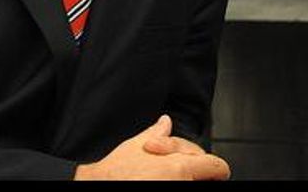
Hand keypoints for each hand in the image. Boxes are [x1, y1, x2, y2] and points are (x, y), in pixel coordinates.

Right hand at [74, 114, 230, 179]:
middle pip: (205, 177)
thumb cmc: (111, 175)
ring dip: (186, 180)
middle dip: (195, 171)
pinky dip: (177, 185)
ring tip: (164, 176)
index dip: (215, 166)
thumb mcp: (133, 148)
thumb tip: (164, 122)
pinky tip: (159, 181)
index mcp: (179, 168)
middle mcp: (181, 185)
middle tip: (178, 168)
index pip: (215, 166)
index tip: (217, 170)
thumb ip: (156, 134)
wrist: (90, 189)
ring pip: (192, 185)